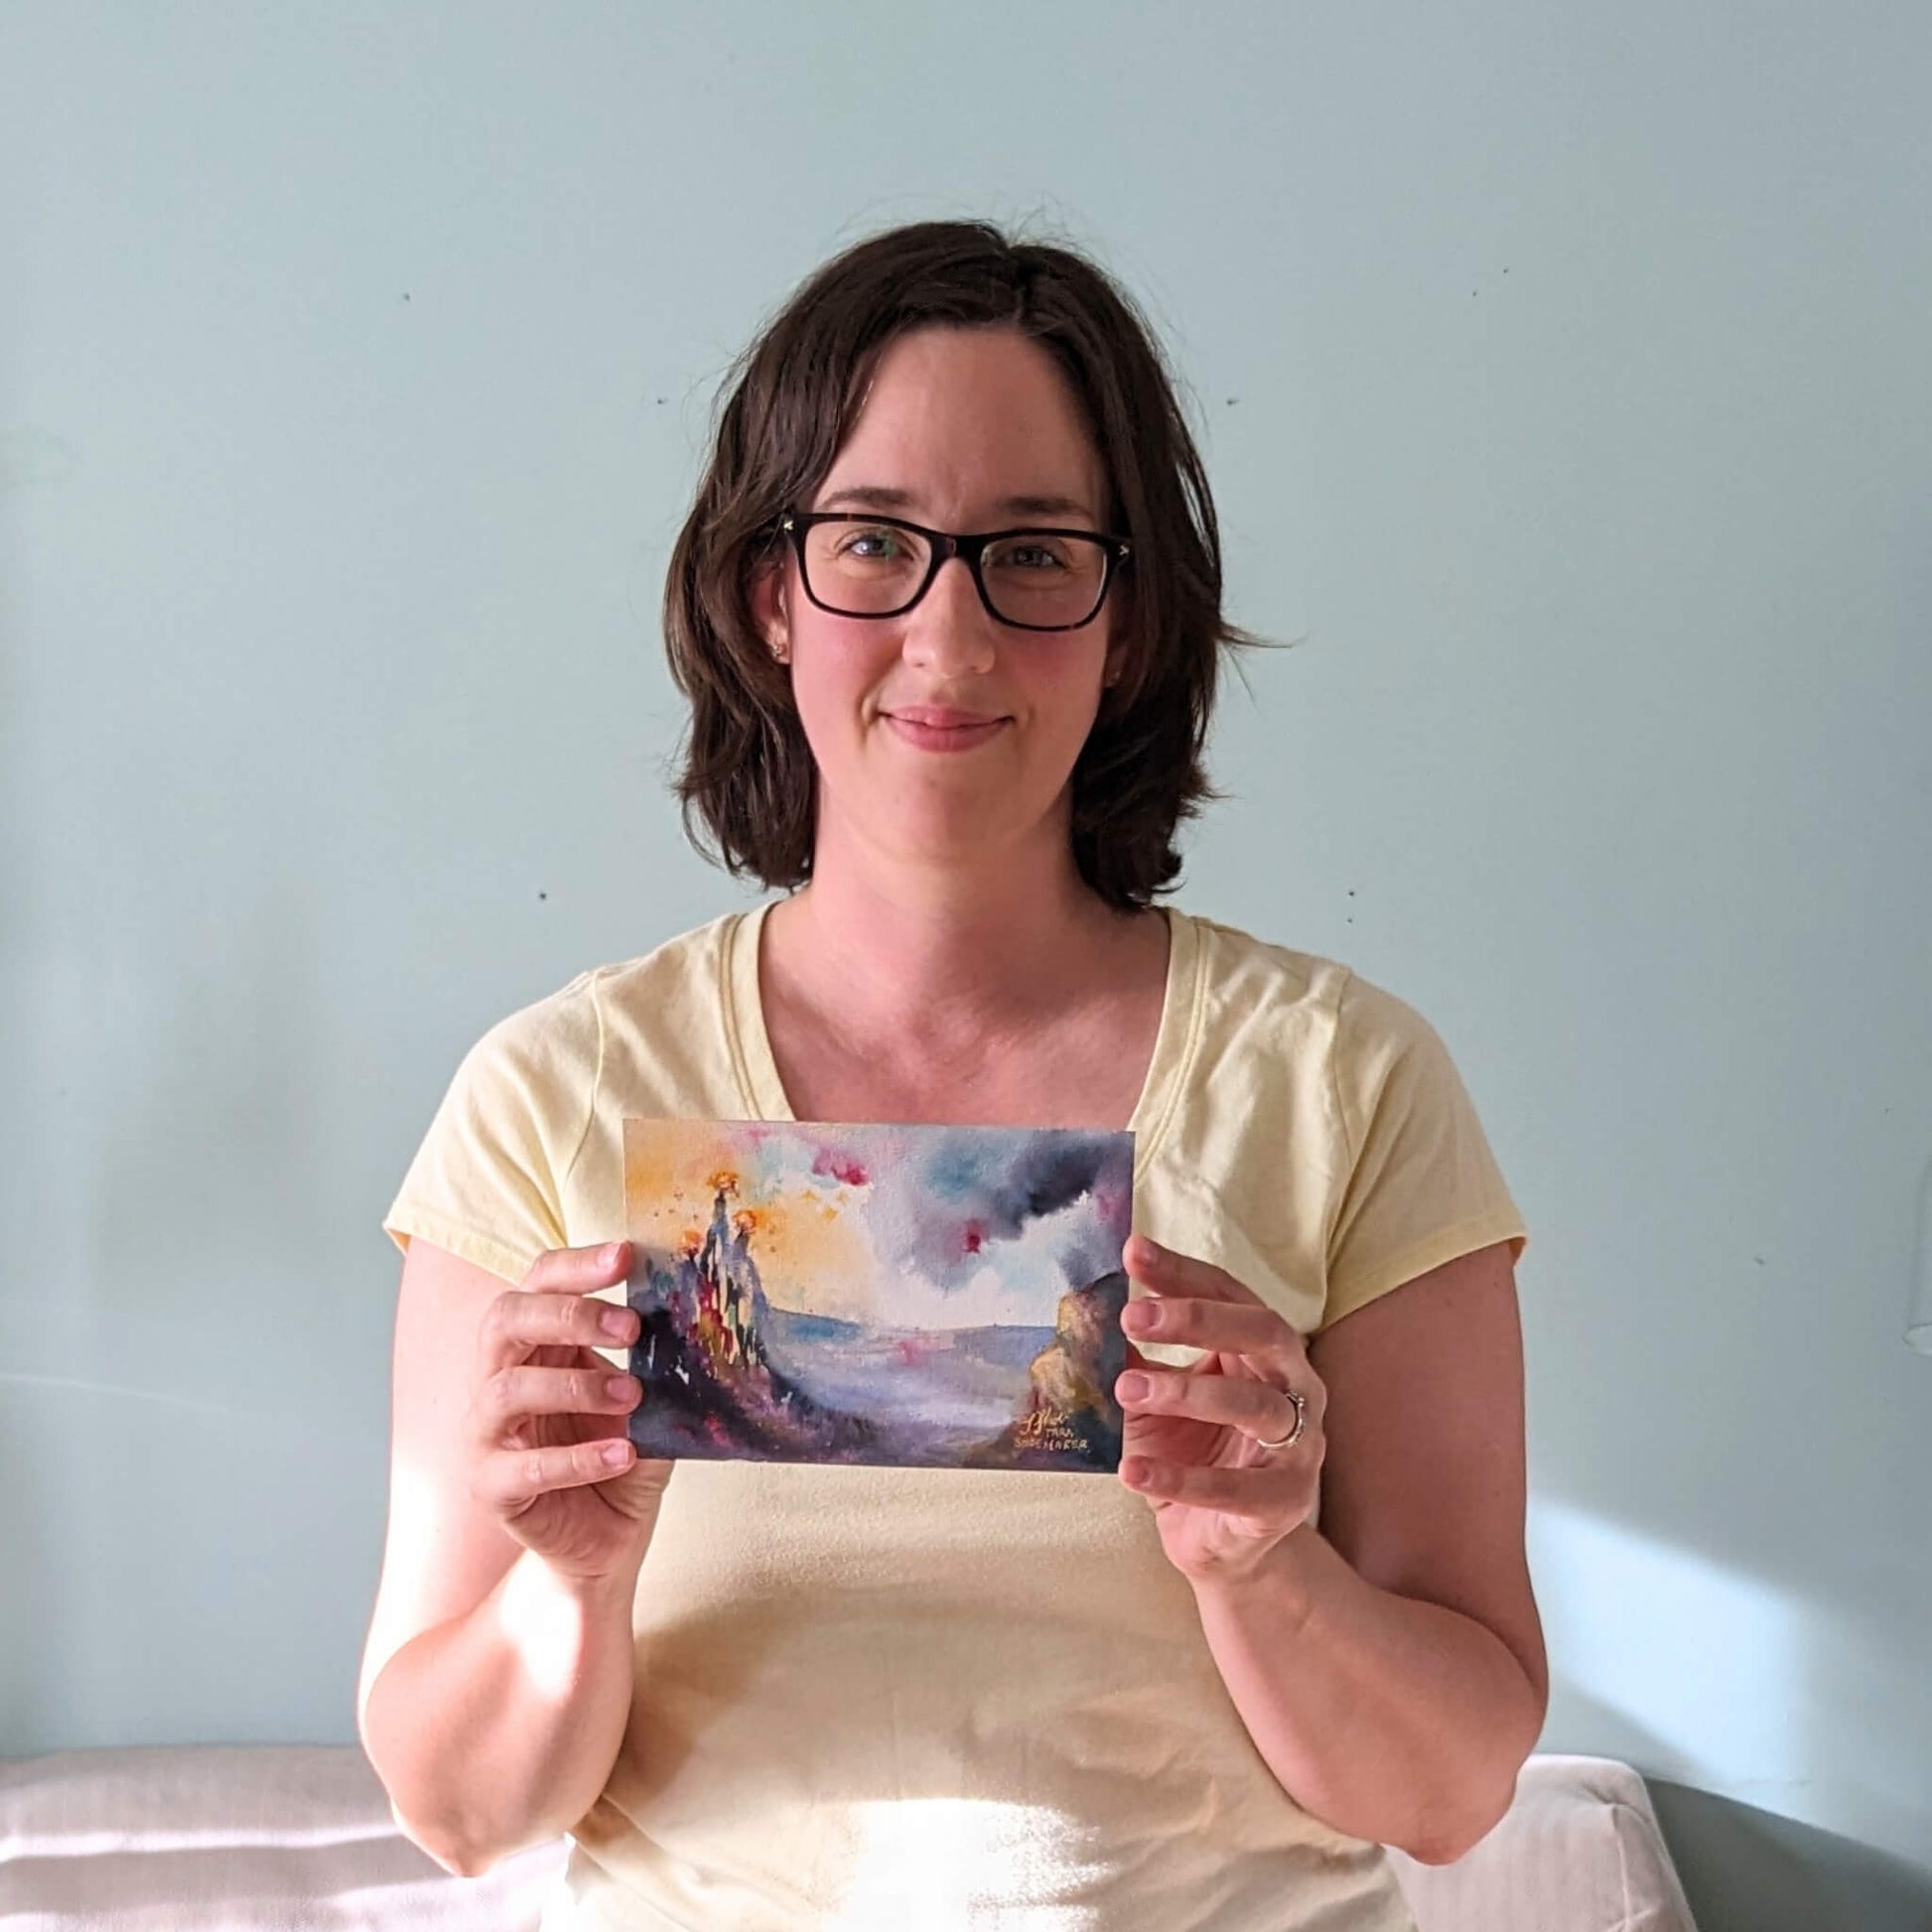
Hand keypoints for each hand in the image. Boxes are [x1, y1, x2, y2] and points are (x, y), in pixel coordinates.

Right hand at [465, 1241, 673, 1582]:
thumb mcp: (648, 1400)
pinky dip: (576, 1458)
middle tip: (631, 1328)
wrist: (607, 1542)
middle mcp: (500, 1377)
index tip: (627, 1255)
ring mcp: (487, 1433)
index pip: (539, 1282)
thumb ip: (659, 1362)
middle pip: (506, 1319)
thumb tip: (700, 1315)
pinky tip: (623, 1455)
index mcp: (537, 1343)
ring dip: (575, 1385)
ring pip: (506, 1388)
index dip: (578, 1264)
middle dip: (570, 1314)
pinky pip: (523, 1467)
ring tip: (632, 1396)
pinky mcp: (492, 1487)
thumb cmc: (622, 1456)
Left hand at [1115, 1234, 1325, 1582]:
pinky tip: (1130, 1470)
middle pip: (1262, 1332)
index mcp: (1264, 1350)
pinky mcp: (1283, 1502)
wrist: (1223, 1544)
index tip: (1133, 1253)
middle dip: (1197, 1318)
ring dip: (1185, 1393)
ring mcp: (1298, 1445)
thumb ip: (1134, 1356)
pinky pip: (1233, 1489)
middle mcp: (1295, 1386)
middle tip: (1132, 1316)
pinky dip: (1180, 1479)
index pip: (1229, 1294)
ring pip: (1254, 1406)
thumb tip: (1083, 1310)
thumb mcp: (1156, 1399)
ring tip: (1126, 1388)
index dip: (1183, 1272)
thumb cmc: (1193, 1455)